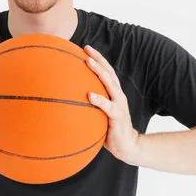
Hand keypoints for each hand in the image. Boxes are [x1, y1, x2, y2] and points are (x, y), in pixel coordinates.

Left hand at [84, 45, 138, 164]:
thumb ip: (90, 106)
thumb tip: (68, 100)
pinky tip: (89, 95)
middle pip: (108, 72)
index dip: (98, 59)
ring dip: (99, 71)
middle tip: (86, 49)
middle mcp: (118, 95)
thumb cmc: (110, 130)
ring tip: (88, 62)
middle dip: (98, 59)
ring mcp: (119, 104)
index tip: (86, 48)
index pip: (107, 71)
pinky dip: (99, 99)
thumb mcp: (100, 114)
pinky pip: (107, 106)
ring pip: (109, 84)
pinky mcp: (118, 116)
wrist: (127, 147)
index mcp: (114, 93)